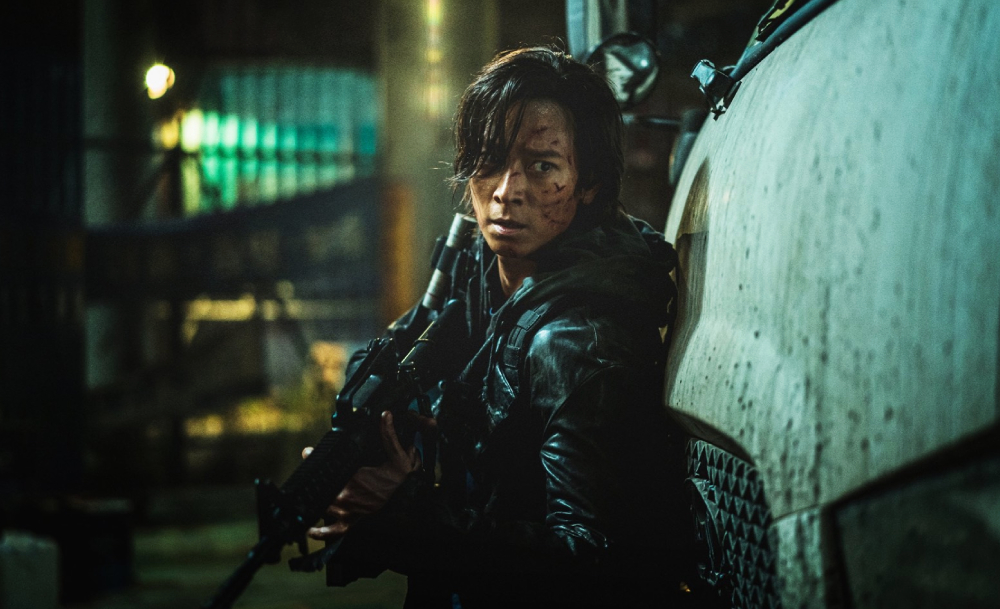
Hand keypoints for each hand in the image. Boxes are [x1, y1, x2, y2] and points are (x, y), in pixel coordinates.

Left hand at [302, 411, 426, 541]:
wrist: (407, 495)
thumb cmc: (399, 475)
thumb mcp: (398, 454)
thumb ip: (389, 435)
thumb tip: (385, 415)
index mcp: (356, 479)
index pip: (330, 468)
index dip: (315, 458)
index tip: (307, 452)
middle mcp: (348, 497)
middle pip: (322, 489)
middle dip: (311, 480)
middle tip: (304, 469)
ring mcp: (349, 511)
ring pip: (323, 509)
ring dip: (311, 503)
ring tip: (299, 498)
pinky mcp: (352, 521)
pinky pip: (334, 531)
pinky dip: (322, 533)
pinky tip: (310, 531)